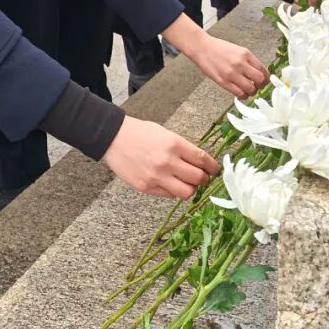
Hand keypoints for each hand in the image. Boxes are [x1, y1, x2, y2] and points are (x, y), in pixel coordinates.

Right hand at [102, 116, 219, 198]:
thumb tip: (200, 162)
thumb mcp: (165, 134)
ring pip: (187, 192)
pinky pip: (169, 195)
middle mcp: (167, 162)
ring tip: (188, 183)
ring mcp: (156, 177)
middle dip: (205, 179)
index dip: (212, 166)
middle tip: (204, 177)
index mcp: (174, 144)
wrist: (113, 138)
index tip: (215, 169)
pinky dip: (175, 191)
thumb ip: (182, 148)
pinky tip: (171, 183)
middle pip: (198, 178)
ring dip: (191, 188)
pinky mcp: (146, 187)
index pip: (202, 160)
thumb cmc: (140, 133)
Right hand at [183, 33, 266, 97]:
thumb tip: (259, 72)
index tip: (265, 80)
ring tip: (248, 90)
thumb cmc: (218, 48)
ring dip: (252, 92)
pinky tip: (241, 93)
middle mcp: (240, 63)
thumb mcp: (238, 50)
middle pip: (260, 80)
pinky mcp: (223, 81)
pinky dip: (243, 96)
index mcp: (246, 54)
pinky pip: (239, 93)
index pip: (263, 69)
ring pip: (250, 89)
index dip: (266, 77)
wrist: (202, 48)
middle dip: (261, 85)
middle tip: (258, 86)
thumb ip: (249, 60)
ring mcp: (232, 73)